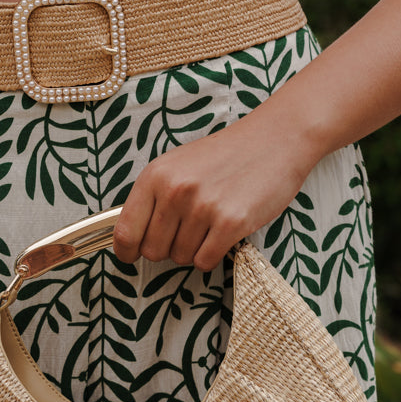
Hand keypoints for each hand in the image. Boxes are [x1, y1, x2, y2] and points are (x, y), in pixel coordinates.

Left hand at [111, 110, 311, 271]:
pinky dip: (212, 255)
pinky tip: (222, 234)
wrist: (275, 140)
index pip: (125, 232)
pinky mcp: (231, 222)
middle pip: (153, 251)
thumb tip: (130, 238)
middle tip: (187, 231)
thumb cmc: (224, 157)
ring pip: (181, 258)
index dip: (126, 251)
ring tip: (210, 223)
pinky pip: (205, 261)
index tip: (131, 255)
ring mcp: (203, 207)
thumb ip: (152, 197)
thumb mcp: (177, 166)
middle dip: (167, 249)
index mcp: (156, 175)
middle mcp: (176, 191)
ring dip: (194, 249)